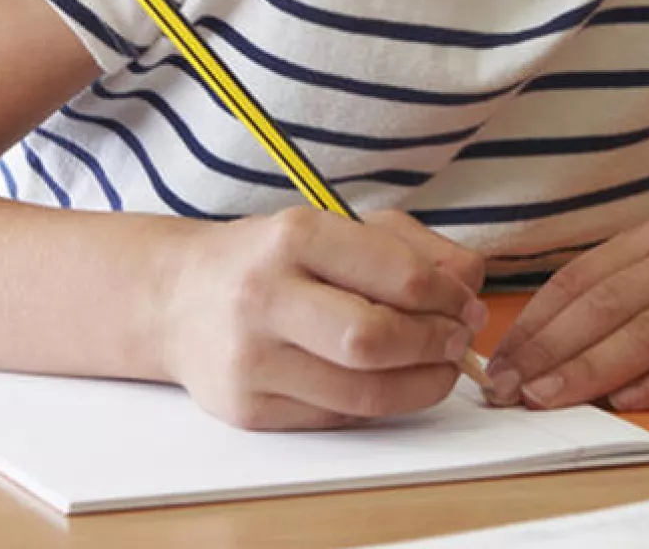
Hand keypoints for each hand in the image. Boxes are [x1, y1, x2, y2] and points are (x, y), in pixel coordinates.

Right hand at [152, 208, 486, 429]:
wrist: (178, 298)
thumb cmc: (276, 260)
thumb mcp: (342, 228)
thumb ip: (414, 249)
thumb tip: (470, 287)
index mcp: (296, 237)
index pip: (398, 276)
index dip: (449, 298)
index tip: (466, 306)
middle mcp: (266, 296)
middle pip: (376, 340)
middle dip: (436, 345)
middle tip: (457, 341)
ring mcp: (252, 359)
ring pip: (364, 393)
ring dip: (422, 385)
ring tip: (438, 367)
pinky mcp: (248, 409)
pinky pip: (340, 419)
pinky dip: (380, 405)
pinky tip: (387, 382)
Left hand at [484, 218, 648, 410]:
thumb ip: (626, 296)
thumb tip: (542, 347)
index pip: (582, 279)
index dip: (534, 323)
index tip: (496, 364)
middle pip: (609, 306)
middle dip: (549, 351)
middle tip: (507, 389)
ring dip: (593, 370)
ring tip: (550, 398)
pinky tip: (630, 402)